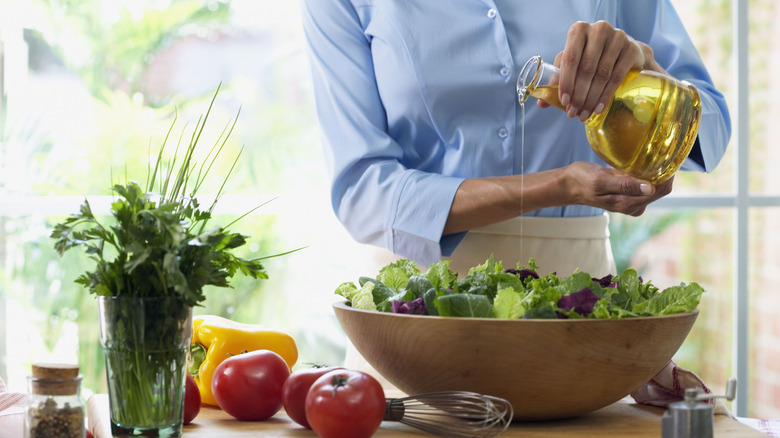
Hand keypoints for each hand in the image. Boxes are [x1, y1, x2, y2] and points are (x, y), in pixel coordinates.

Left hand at [547, 21, 661, 121]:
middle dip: (578, 95)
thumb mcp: (574, 63)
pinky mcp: (631, 49)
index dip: (565, 82)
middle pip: (586, 68)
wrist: (625, 52)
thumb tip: (542, 103)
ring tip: (584, 114)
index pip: (569, 58)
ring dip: (591, 98)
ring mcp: (617, 37)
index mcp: (578, 30)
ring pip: (601, 74)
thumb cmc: (593, 57)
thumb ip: (558, 78)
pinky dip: (606, 95)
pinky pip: (617, 76)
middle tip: (573, 113)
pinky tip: (598, 108)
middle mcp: (598, 30)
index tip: (564, 102)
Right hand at [564, 162, 672, 215]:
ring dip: (655, 171)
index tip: (668, 157)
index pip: (660, 191)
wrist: (568, 184)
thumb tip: (650, 188)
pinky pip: (644, 182)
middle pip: (660, 189)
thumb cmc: (581, 181)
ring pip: (654, 185)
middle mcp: (633, 204)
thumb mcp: (601, 181)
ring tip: (652, 154)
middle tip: (661, 151)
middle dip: (664, 172)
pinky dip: (646, 172)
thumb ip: (625, 185)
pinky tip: (642, 161)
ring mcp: (631, 199)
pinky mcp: (628, 192)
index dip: (668, 175)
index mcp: (628, 203)